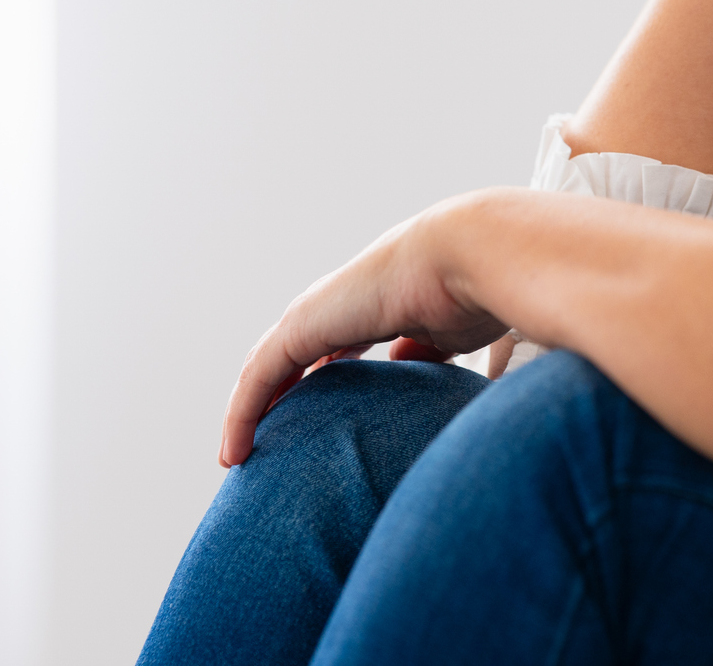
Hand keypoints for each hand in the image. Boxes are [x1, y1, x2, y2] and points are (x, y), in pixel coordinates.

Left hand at [218, 196, 507, 466]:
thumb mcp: (451, 337)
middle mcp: (344, 305)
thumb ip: (431, 355)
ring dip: (253, 409)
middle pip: (298, 356)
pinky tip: (235, 452)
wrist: (466, 258)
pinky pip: (259, 377)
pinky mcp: (300, 327)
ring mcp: (320, 313)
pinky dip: (242, 414)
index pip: (339, 345)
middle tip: (271, 443)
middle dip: (284, 395)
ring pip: (270, 368)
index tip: (325, 420)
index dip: (328, 380)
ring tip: (239, 454)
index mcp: (379, 306)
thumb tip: (419, 379)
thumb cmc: (477, 293)